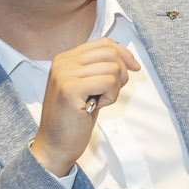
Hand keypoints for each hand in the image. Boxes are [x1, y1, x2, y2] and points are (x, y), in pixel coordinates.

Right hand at [30, 38, 140, 175]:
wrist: (55, 144)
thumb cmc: (73, 118)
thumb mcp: (87, 87)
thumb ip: (98, 68)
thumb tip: (127, 56)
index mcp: (65, 59)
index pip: (104, 43)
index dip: (124, 53)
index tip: (133, 67)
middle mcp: (62, 63)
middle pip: (111, 52)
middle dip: (121, 73)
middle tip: (111, 92)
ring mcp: (64, 74)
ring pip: (112, 68)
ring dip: (114, 88)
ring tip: (99, 101)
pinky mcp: (70, 89)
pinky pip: (108, 82)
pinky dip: (110, 96)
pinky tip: (96, 106)